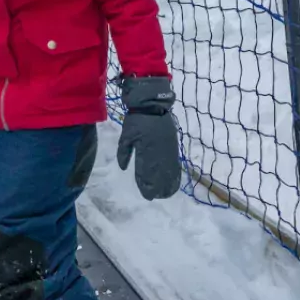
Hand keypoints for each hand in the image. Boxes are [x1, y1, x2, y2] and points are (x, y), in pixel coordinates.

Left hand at [116, 76, 182, 200]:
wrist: (152, 103)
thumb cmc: (136, 119)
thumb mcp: (126, 136)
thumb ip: (124, 152)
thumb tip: (124, 168)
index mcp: (146, 151)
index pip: (147, 174)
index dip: (147, 186)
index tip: (147, 195)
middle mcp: (159, 153)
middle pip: (160, 176)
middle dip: (158, 188)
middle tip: (155, 196)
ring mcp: (168, 149)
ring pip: (170, 171)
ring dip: (168, 183)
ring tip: (165, 193)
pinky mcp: (173, 145)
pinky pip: (175, 163)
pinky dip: (175, 173)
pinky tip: (173, 180)